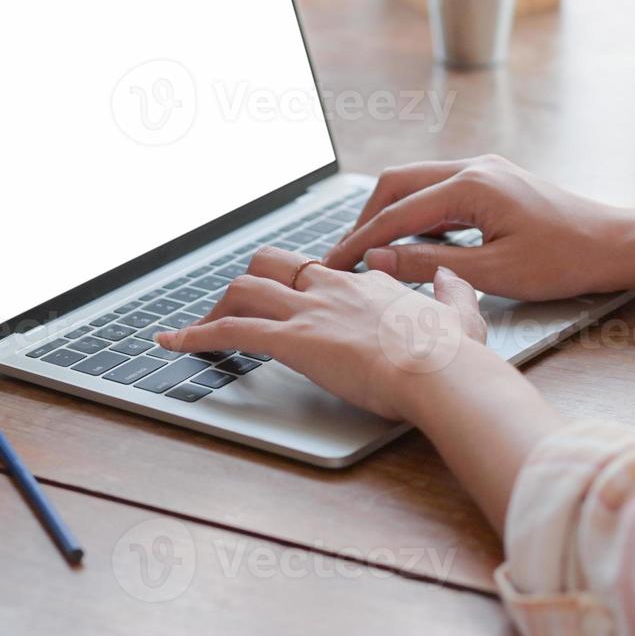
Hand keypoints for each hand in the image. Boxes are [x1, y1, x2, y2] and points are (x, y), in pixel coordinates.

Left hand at [155, 248, 489, 420]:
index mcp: (367, 283)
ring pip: (244, 290)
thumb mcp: (463, 314)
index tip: (292, 300)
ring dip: (216, 308)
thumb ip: (452, 293)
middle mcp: (331, 288)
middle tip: (236, 309)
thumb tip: (450, 278)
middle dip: (249, 283)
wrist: (441, 371)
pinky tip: (172, 344)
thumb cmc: (452, 354)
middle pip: (272, 264)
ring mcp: (309, 310)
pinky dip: (194, 336)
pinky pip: (229, 330)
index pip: (321, 272)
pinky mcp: (292, 339)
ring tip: (197, 330)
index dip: (300, 286)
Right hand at [322, 155, 632, 301]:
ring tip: (369, 252)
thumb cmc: (563, 261)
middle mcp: (473, 167)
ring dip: (389, 216)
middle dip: (365, 220)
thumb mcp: (492, 273)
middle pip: (396, 184)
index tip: (333, 265)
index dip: (360, 241)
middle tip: (343, 256)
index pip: (396, 214)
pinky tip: (410, 245)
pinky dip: (415, 216)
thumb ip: (428, 264)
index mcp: (471, 185)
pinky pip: (439, 192)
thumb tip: (377, 261)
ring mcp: (483, 171)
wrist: (615, 244)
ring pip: (416, 185)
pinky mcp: (492, 183)